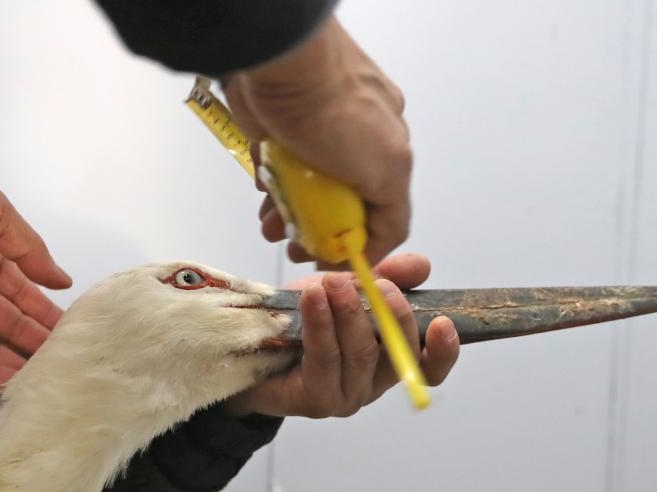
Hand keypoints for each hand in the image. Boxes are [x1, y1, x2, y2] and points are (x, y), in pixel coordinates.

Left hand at [0, 110, 71, 390]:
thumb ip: (31, 250)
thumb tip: (62, 281)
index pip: (22, 293)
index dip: (46, 312)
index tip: (74, 331)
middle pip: (8, 322)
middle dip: (36, 340)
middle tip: (68, 360)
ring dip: (15, 361)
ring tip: (48, 377)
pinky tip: (11, 383)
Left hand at [224, 16, 411, 266]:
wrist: (283, 64)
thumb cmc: (338, 115)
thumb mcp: (387, 170)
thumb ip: (390, 217)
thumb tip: (374, 249)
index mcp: (389, 150)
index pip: (382, 212)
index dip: (360, 244)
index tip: (334, 263)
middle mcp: (356, 143)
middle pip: (340, 204)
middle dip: (319, 232)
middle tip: (296, 249)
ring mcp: (316, 136)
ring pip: (306, 191)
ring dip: (292, 216)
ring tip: (272, 229)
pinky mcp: (281, 130)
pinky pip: (280, 171)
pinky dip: (274, 189)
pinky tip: (266, 200)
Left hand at [224, 254, 458, 417]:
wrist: (249, 349)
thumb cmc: (303, 322)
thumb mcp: (347, 290)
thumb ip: (385, 278)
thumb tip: (420, 265)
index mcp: (388, 362)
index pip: (429, 368)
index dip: (443, 351)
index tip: (444, 322)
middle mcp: (372, 385)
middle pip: (397, 356)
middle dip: (390, 314)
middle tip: (376, 282)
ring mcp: (345, 397)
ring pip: (361, 355)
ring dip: (350, 313)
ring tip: (334, 281)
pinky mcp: (315, 400)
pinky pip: (324, 359)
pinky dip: (321, 324)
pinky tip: (312, 298)